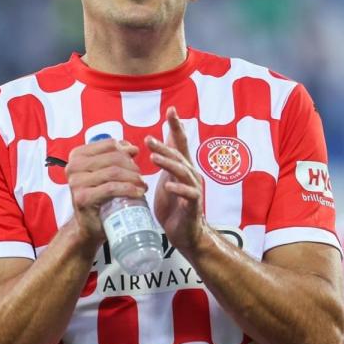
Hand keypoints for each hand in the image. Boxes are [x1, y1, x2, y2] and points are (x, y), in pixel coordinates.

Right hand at [65, 137, 147, 245]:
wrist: (88, 225)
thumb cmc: (99, 197)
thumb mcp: (105, 173)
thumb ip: (115, 158)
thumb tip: (132, 148)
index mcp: (77, 155)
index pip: (109, 145)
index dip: (126, 151)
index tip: (135, 160)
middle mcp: (73, 166)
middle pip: (113, 158)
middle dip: (132, 167)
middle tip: (140, 178)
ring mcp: (76, 182)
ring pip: (114, 172)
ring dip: (133, 178)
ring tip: (142, 185)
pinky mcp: (83, 197)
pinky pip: (111, 188)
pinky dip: (129, 189)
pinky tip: (138, 193)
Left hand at [146, 107, 206, 257]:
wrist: (186, 234)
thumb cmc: (174, 207)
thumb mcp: (165, 182)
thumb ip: (163, 166)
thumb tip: (149, 150)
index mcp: (182, 168)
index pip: (180, 143)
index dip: (176, 127)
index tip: (171, 110)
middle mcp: (191, 175)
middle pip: (179, 154)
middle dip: (165, 144)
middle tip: (149, 138)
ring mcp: (194, 189)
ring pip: (183, 171)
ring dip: (168, 163)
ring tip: (154, 157)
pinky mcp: (194, 205)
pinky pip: (189, 193)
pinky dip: (179, 188)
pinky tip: (168, 186)